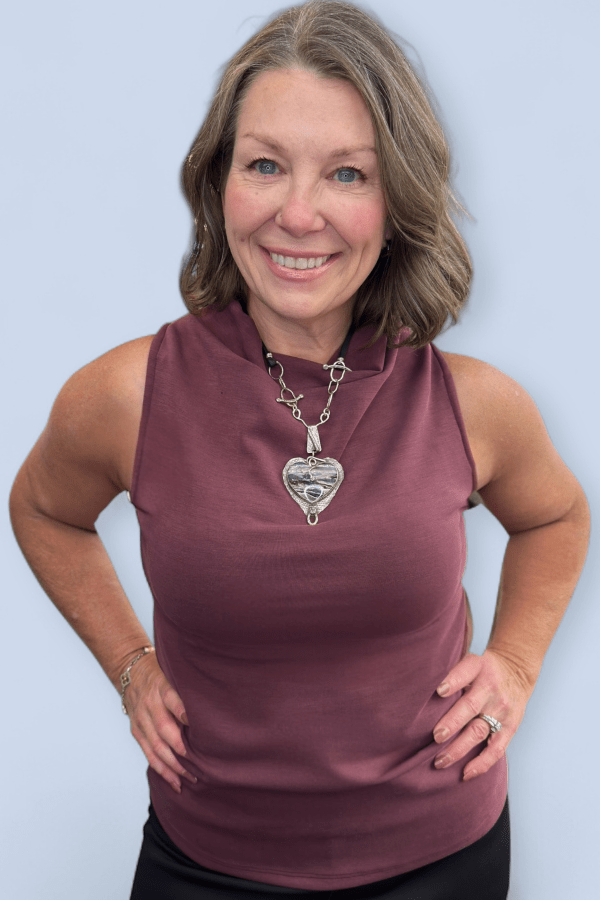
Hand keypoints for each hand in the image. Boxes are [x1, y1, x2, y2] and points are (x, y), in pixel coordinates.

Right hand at [122, 652, 196, 793]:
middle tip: (197, 763)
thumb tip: (213, 706)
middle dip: (180, 748)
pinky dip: (161, 770)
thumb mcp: (175, 674)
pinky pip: (148, 754)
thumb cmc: (162, 675)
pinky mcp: (136, 731)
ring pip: (155, 747)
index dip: (182, 712)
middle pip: (163, 729)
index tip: (194, 724)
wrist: (132, 674)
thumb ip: (189, 689)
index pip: (172, 700)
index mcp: (162, 687)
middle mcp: (149, 704)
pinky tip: (174, 781)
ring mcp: (140, 719)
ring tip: (189, 778)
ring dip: (172, 766)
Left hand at [432, 649, 534, 780]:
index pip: (465, 673)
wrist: (516, 671)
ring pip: (479, 732)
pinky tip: (465, 773)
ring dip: (458, 749)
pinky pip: (496, 749)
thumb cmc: (483, 669)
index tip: (439, 691)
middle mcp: (490, 689)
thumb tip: (421, 690)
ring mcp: (501, 711)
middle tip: (435, 737)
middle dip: (452, 723)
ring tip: (440, 761)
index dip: (452, 681)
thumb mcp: (470, 661)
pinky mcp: (510, 728)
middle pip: (470, 706)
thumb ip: (452, 673)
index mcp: (478, 668)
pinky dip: (481, 764)